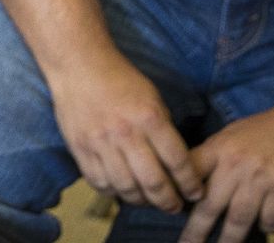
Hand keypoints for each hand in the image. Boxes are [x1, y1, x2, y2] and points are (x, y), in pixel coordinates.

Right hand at [48, 52, 202, 214]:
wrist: (78, 65)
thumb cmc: (120, 80)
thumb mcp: (153, 98)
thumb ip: (163, 131)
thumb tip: (174, 164)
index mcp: (150, 118)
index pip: (178, 162)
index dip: (190, 184)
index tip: (195, 194)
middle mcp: (125, 133)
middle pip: (153, 182)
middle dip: (168, 201)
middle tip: (173, 207)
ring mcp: (100, 142)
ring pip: (126, 188)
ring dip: (141, 201)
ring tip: (148, 201)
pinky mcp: (79, 147)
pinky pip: (99, 182)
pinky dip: (113, 192)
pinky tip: (121, 190)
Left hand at [180, 106, 273, 242]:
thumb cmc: (266, 130)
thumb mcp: (231, 135)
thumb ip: (213, 157)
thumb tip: (192, 183)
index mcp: (220, 148)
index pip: (191, 172)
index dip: (178, 191)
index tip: (169, 208)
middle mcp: (237, 165)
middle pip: (211, 205)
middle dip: (197, 230)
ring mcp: (262, 179)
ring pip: (240, 218)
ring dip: (230, 238)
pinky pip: (270, 219)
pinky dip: (266, 226)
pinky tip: (263, 226)